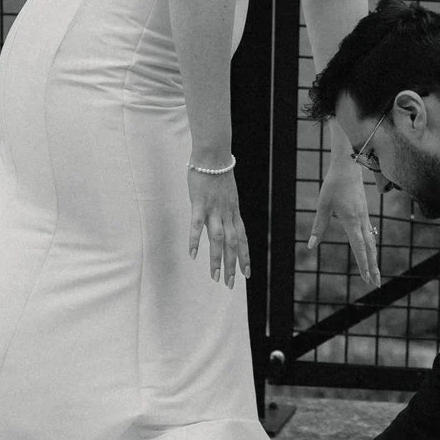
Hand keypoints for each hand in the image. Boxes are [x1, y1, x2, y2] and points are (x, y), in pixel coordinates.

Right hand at [187, 163, 251, 287]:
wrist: (214, 155)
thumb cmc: (218, 173)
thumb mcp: (227, 194)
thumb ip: (226, 209)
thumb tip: (225, 219)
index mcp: (234, 213)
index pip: (243, 239)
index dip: (245, 257)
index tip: (247, 274)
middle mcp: (227, 214)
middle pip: (232, 244)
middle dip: (232, 266)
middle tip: (230, 285)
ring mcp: (214, 209)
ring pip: (218, 239)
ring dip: (217, 259)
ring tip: (215, 277)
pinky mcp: (200, 203)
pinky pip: (197, 225)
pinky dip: (195, 240)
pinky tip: (192, 254)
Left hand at [304, 159, 381, 287]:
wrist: (349, 166)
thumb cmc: (333, 184)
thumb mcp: (323, 205)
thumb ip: (319, 226)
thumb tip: (311, 246)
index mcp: (351, 221)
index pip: (359, 247)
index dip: (363, 264)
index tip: (366, 279)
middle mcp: (361, 221)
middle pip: (370, 249)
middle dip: (372, 268)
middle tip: (375, 284)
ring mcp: (364, 217)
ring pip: (372, 243)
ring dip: (373, 259)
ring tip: (375, 274)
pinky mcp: (363, 214)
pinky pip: (370, 235)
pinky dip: (371, 248)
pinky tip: (370, 253)